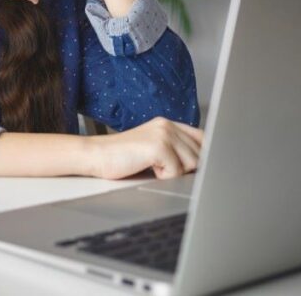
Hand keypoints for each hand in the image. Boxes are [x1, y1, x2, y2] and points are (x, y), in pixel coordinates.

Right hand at [85, 117, 203, 179]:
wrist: (95, 155)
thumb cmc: (121, 158)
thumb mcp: (152, 148)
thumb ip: (175, 148)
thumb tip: (203, 164)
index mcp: (167, 124)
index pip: (203, 138)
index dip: (204, 156)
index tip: (197, 168)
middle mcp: (168, 125)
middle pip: (201, 154)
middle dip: (186, 168)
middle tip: (163, 169)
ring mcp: (163, 134)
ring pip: (192, 164)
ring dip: (174, 173)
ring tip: (153, 167)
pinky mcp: (158, 146)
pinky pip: (176, 172)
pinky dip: (163, 177)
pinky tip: (148, 169)